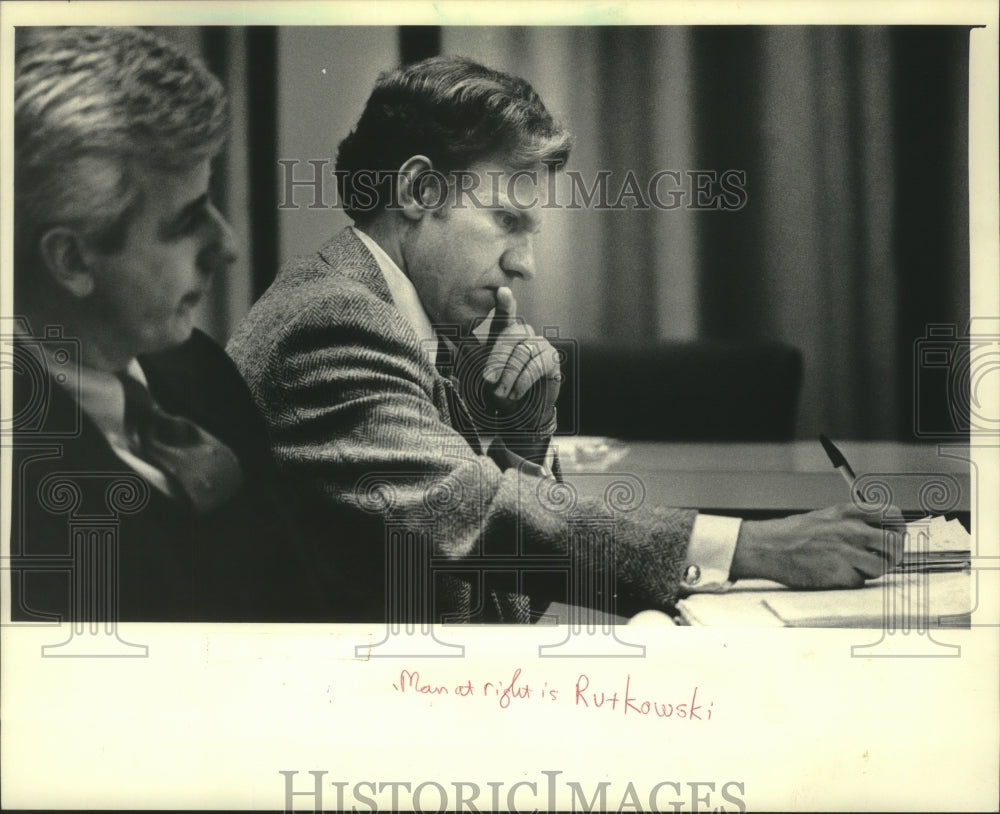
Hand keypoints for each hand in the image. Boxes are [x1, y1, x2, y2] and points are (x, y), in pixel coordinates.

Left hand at [480, 287, 561, 433]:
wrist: (519, 414)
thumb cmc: (496, 390)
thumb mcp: (477, 373)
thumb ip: (466, 355)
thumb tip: (447, 337)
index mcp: (504, 333)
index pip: (504, 314)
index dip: (505, 302)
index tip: (502, 291)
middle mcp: (523, 335)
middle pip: (511, 334)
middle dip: (497, 358)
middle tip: (488, 380)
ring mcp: (540, 345)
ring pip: (522, 352)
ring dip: (509, 375)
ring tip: (500, 394)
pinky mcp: (552, 359)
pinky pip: (536, 365)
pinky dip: (522, 381)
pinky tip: (515, 394)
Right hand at [730, 503, 904, 588]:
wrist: (767, 547)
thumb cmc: (792, 534)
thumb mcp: (826, 516)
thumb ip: (853, 521)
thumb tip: (880, 533)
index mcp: (848, 512)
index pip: (893, 515)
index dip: (898, 529)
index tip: (894, 536)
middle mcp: (850, 530)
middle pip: (895, 544)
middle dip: (893, 555)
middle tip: (883, 559)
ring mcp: (846, 552)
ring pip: (882, 567)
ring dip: (872, 571)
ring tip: (854, 567)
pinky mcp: (839, 574)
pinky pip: (859, 582)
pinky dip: (850, 581)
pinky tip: (835, 574)